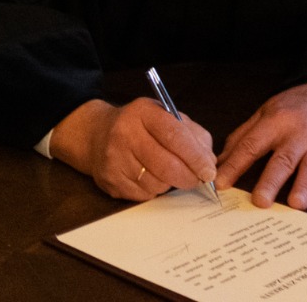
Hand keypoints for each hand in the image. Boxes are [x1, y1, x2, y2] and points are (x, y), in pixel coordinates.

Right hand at [50, 98, 216, 201]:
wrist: (96, 134)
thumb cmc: (139, 126)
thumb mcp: (165, 117)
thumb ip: (192, 134)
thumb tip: (209, 161)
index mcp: (143, 112)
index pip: (175, 136)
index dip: (196, 157)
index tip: (209, 171)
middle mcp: (125, 133)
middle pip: (166, 165)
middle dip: (189, 177)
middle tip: (198, 180)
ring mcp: (115, 159)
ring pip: (157, 183)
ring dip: (170, 183)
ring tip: (166, 171)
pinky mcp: (110, 180)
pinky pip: (144, 194)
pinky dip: (155, 190)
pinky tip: (149, 177)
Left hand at [215, 78, 306, 208]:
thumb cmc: (295, 108)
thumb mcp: (266, 112)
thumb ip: (243, 136)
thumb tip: (219, 160)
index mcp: (276, 121)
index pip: (252, 145)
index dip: (235, 165)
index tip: (221, 184)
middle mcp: (299, 132)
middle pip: (283, 159)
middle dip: (271, 181)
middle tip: (260, 201)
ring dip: (304, 185)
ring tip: (296, 204)